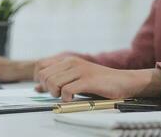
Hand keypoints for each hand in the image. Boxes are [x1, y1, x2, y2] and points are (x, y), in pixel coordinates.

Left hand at [36, 57, 160, 101]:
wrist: (124, 81)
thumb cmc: (98, 82)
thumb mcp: (74, 78)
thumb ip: (55, 81)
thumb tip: (36, 88)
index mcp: (67, 60)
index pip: (40, 65)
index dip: (39, 78)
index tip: (46, 87)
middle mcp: (71, 62)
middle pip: (44, 76)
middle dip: (47, 88)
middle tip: (58, 93)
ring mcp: (80, 70)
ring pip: (54, 82)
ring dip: (56, 93)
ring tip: (66, 96)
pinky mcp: (88, 80)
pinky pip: (67, 90)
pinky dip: (66, 98)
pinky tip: (73, 99)